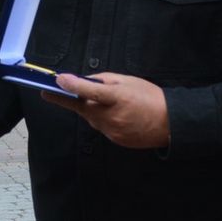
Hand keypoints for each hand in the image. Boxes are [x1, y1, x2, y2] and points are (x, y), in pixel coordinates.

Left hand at [44, 72, 170, 149]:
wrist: (169, 123)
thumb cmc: (150, 98)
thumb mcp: (128, 81)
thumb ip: (104, 80)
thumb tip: (83, 81)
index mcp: (118, 98)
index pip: (90, 92)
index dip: (72, 86)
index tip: (57, 80)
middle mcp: (113, 117)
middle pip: (83, 108)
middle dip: (70, 99)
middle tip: (52, 90)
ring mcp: (112, 131)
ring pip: (90, 118)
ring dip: (90, 109)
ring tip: (106, 102)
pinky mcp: (114, 140)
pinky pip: (100, 126)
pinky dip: (101, 119)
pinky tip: (115, 114)